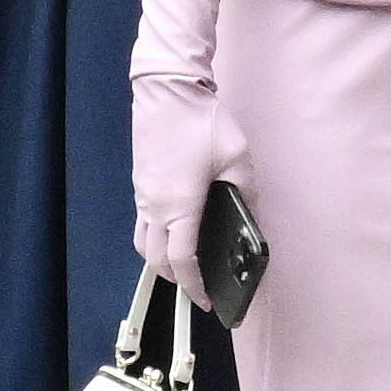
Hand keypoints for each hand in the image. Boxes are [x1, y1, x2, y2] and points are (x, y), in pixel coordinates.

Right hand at [131, 73, 242, 302]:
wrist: (166, 89)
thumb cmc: (202, 122)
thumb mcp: (236, 158)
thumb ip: (245, 193)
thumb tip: (251, 219)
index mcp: (178, 207)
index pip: (181, 262)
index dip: (194, 286)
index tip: (207, 300)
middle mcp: (154, 207)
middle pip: (157, 261)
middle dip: (177, 279)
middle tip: (199, 286)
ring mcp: (142, 195)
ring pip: (144, 244)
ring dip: (162, 261)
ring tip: (186, 263)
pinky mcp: (139, 183)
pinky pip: (142, 224)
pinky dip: (156, 238)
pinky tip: (177, 229)